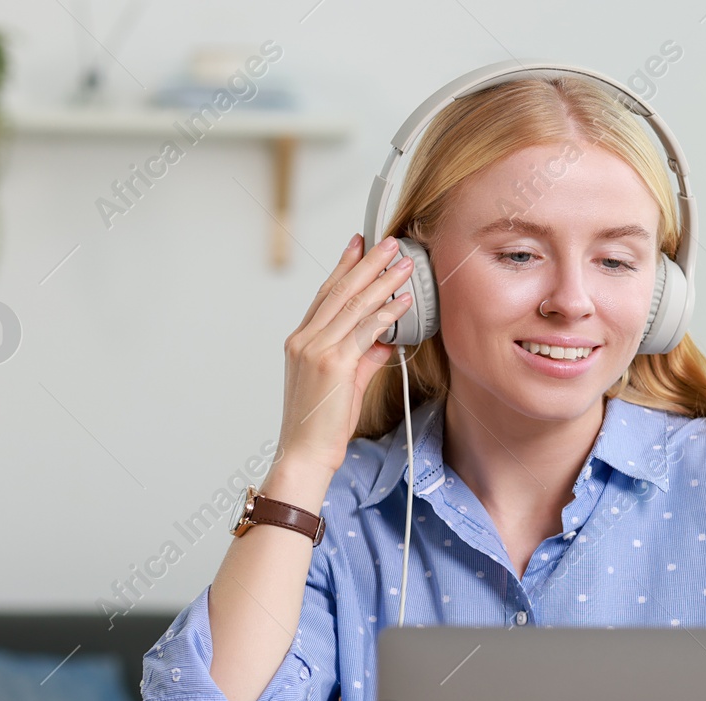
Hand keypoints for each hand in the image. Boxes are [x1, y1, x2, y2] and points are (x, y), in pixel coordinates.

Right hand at [275, 233, 415, 477]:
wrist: (305, 452)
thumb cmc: (321, 424)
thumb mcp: (344, 384)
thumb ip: (363, 358)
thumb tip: (385, 340)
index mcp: (301, 341)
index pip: (325, 294)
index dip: (344, 266)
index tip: (359, 244)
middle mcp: (304, 339)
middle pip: (340, 291)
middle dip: (367, 263)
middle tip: (388, 242)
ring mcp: (317, 350)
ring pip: (353, 305)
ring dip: (382, 280)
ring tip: (403, 262)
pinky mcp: (333, 363)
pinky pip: (364, 330)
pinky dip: (387, 313)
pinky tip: (404, 300)